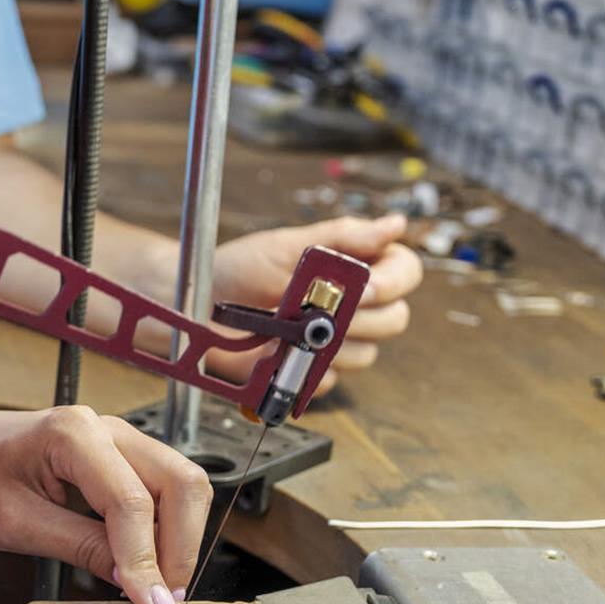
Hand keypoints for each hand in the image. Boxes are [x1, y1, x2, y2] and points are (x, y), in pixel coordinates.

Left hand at [0, 407, 210, 603]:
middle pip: (180, 484)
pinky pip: (169, 490)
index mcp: (71, 434)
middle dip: (180, 548)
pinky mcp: (129, 456)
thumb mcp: (16, 525)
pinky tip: (147, 563)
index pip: (130, 502)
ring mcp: (124, 438)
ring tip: (157, 585)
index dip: (146, 560)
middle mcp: (108, 427)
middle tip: (164, 601)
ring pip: (185, 486)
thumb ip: (80, 548)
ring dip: (181, 539)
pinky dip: (170, 529)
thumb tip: (136, 583)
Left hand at [205, 214, 421, 390]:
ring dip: (329, 342)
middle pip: (396, 319)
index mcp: (357, 266)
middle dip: (362, 317)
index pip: (406, 273)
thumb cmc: (240, 268)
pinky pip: (329, 380)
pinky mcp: (313, 372)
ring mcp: (335, 342)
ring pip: (366, 354)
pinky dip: (305, 367)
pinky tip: (278, 350)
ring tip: (289, 326)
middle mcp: (354, 306)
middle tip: (322, 311)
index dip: (392, 282)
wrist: (198, 305)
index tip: (363, 288)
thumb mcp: (288, 244)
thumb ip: (342, 237)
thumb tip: (394, 223)